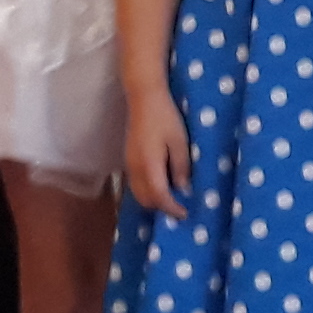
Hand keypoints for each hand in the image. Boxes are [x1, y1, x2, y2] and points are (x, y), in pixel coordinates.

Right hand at [122, 77, 192, 215]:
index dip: (171, 209)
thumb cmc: (166, 118)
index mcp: (149, 165)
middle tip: (180, 207)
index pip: (159, 196)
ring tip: (172, 198)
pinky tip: (161, 184)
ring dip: (153, 200)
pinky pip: (135, 183)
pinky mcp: (128, 159)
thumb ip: (181, 167)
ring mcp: (129, 164)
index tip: (185, 214)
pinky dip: (147, 190)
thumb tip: (183, 190)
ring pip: (138, 193)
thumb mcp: (180, 142)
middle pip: (145, 200)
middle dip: (161, 207)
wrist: (144, 99)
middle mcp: (135, 168)